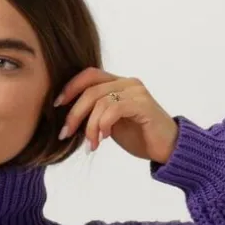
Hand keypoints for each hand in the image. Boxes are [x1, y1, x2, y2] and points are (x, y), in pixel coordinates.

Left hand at [54, 67, 178, 162]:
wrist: (168, 148)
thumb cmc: (140, 137)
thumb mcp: (111, 124)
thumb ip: (95, 114)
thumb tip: (69, 117)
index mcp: (119, 84)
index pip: (89, 75)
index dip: (70, 87)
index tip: (56, 105)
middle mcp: (127, 83)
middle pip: (90, 90)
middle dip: (73, 113)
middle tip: (66, 133)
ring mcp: (136, 92)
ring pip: (100, 101)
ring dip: (89, 126)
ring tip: (91, 144)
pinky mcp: (143, 104)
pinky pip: (113, 109)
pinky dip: (103, 125)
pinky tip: (105, 138)